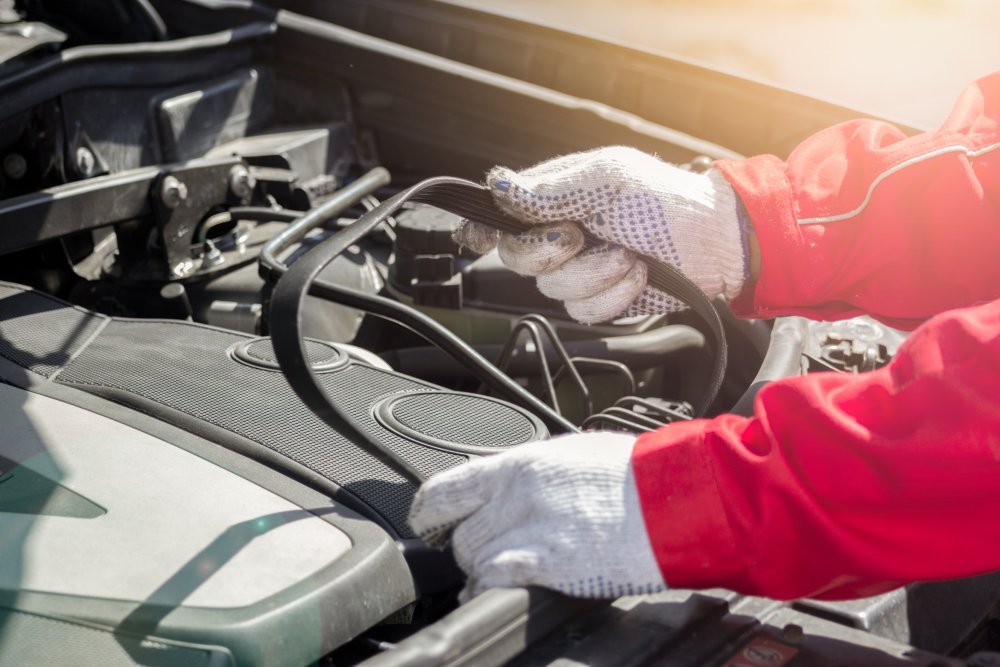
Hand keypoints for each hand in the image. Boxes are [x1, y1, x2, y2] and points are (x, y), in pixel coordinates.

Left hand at [408, 432, 666, 600]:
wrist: (673, 499)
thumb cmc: (633, 476)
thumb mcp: (569, 456)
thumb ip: (528, 473)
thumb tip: (502, 484)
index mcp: (520, 463)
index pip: (446, 488)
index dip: (429, 513)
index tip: (429, 524)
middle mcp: (516, 495)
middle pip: (460, 535)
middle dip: (468, 548)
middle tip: (487, 551)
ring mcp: (529, 531)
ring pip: (473, 561)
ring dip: (482, 572)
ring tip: (504, 571)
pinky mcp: (545, 565)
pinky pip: (492, 583)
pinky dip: (487, 591)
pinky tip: (495, 593)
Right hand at [456, 147, 748, 322]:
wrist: (714, 243)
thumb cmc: (666, 200)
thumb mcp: (606, 181)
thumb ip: (549, 189)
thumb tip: (497, 185)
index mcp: (554, 197)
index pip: (500, 213)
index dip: (483, 228)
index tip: (477, 238)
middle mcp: (560, 234)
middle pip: (517, 258)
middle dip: (550, 252)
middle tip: (583, 236)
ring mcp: (579, 269)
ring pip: (553, 290)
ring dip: (596, 274)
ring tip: (629, 254)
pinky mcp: (600, 299)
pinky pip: (585, 311)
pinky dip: (615, 296)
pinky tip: (637, 276)